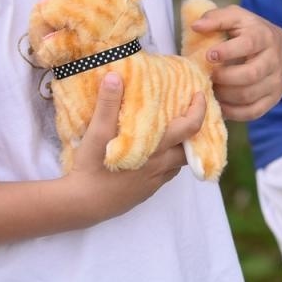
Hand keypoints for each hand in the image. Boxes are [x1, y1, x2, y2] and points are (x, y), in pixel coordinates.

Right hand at [65, 73, 192, 222]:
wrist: (82, 204)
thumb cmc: (92, 167)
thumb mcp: (97, 133)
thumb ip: (108, 105)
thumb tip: (116, 77)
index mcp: (155, 148)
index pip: (189, 128)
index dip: (199, 111)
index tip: (199, 95)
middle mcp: (160, 165)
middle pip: (189, 149)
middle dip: (194, 133)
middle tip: (189, 117)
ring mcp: (153, 181)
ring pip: (176, 164)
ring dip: (178, 149)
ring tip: (172, 134)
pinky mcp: (144, 192)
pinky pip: (163, 176)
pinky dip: (165, 164)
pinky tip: (154, 157)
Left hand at [191, 5, 281, 119]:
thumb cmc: (251, 32)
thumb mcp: (237, 18)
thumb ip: (216, 18)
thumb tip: (196, 26)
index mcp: (264, 37)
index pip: (249, 45)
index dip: (227, 51)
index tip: (209, 55)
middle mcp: (274, 60)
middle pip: (250, 75)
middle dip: (224, 77)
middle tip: (208, 75)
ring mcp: (275, 82)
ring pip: (248, 95)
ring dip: (225, 95)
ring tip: (212, 88)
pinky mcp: (273, 99)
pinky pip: (252, 112)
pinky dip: (233, 111)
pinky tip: (220, 103)